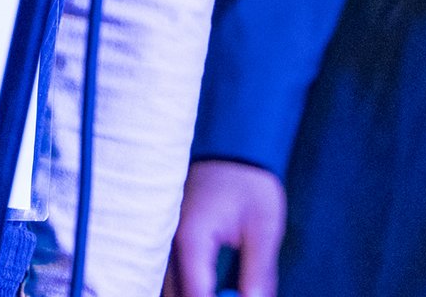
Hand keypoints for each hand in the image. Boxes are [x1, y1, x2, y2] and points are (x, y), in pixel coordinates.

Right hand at [168, 160, 284, 296]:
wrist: (230, 144)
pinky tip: (205, 287)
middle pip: (173, 295)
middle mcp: (167, 241)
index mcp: (191, 238)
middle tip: (229, 296)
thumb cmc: (249, 181)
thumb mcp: (263, 227)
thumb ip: (259, 273)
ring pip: (167, 286)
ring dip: (190, 293)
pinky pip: (167, 273)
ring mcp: (162, 238)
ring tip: (221, 289)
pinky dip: (185, 286)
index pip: (195, 295)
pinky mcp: (165, 237)